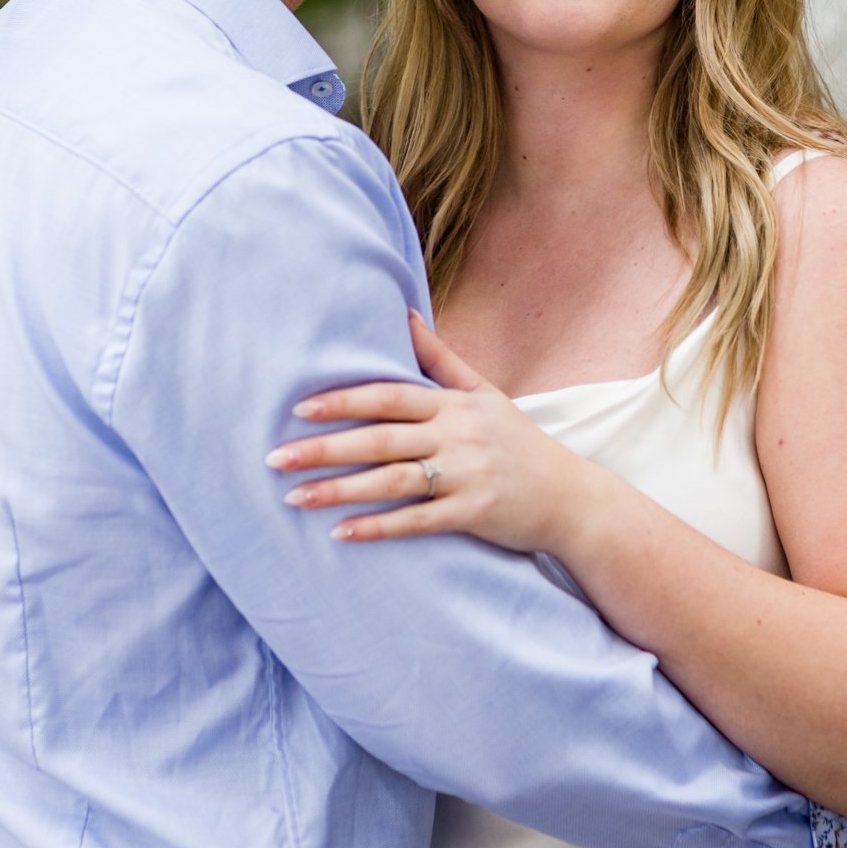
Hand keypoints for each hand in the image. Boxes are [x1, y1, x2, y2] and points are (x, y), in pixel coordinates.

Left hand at [266, 312, 586, 550]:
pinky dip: (379, 528)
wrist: (572, 497)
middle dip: (325, 447)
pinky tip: (342, 534)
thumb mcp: (484, 393)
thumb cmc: (518, 442)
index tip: (299, 407)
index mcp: (453, 405)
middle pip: (380, 439)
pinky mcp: (474, 514)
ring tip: (294, 498)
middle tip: (274, 457)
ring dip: (340, 490)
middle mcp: (457, 435)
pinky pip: (418, 521)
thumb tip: (404, 313)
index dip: (344, 400)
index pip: (389, 396)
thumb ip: (441, 359)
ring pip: (392, 481)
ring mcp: (466, 475)